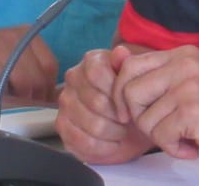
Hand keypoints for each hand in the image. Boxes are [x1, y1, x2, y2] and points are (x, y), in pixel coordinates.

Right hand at [0, 25, 59, 101]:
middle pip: (39, 72)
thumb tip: (48, 94)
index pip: (50, 64)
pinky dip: (4, 92)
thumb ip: (28, 69)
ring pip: (23, 76)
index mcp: (28, 36)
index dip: (50, 86)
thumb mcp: (11, 58)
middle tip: (31, 108)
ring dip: (23, 97)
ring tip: (18, 106)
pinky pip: (0, 77)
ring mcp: (0, 43)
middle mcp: (18, 37)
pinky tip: (0, 98)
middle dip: (38, 95)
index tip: (45, 101)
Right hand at [57, 45, 154, 163]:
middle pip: (97, 101)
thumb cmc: (132, 96)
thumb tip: (120, 52)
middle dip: (119, 115)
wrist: (129, 120)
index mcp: (91, 61)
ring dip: (114, 132)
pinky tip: (113, 142)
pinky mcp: (62, 127)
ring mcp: (65, 103)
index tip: (131, 102)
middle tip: (129, 120)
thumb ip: (128, 64)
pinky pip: (84, 142)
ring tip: (123, 130)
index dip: (117, 92)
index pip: (97, 73)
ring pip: (93, 124)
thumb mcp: (136, 77)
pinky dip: (104, 147)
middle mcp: (73, 79)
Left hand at [111, 45, 198, 171]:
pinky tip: (195, 146)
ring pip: (143, 119)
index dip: (122, 95)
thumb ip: (161, 77)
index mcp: (183, 54)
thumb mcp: (194, 84)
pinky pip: (160, 137)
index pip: (130, 66)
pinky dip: (175, 149)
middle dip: (138, 118)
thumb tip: (117, 64)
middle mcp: (184, 64)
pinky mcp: (194, 111)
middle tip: (162, 128)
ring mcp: (189, 86)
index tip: (134, 114)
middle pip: (128, 91)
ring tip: (187, 137)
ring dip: (162, 138)